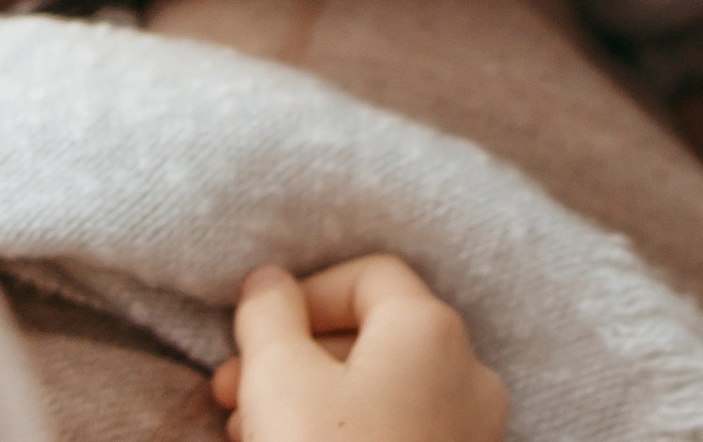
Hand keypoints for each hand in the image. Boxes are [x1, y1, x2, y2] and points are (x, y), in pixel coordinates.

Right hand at [210, 256, 503, 441]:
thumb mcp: (279, 382)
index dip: (304, 296)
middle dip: (296, 357)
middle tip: (230, 393)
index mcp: (432, 329)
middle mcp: (468, 372)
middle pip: (375, 336)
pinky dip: (348, 435)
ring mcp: (471, 432)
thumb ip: (270, 319)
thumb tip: (268, 282)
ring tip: (249, 435)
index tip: (251, 337)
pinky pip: (400, 434)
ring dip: (313, 401)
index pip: (369, 276)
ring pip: (384, 391)